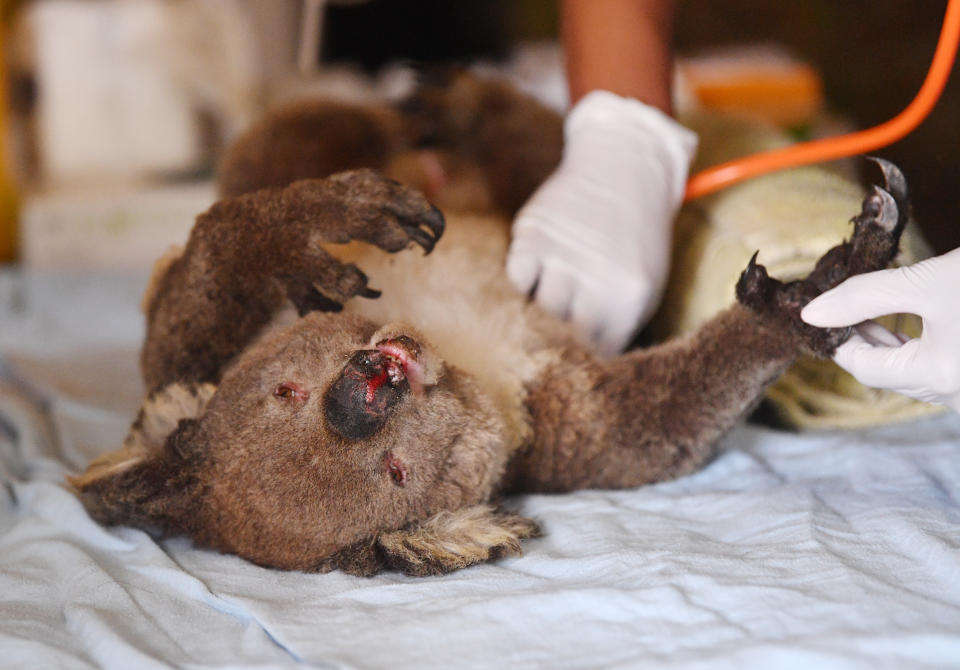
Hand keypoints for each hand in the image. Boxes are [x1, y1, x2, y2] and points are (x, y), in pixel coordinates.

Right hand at [506, 91, 696, 356]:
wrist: (623, 166)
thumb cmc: (635, 235)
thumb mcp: (644, 282)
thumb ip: (617, 323)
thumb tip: (587, 362)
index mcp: (629, 300)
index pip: (597, 353)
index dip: (585, 358)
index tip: (576, 358)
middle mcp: (594, 282)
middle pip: (563, 338)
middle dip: (557, 342)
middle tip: (553, 337)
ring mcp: (560, 258)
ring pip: (536, 311)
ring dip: (536, 312)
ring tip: (545, 304)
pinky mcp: (532, 236)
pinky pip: (517, 279)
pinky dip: (522, 282)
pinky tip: (535, 274)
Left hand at [801, 248, 959, 411]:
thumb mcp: (924, 281)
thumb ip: (864, 297)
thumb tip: (812, 313)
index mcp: (939, 376)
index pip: (863, 368)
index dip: (838, 340)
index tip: (821, 314)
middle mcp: (955, 395)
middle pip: (885, 374)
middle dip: (859, 341)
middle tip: (838, 309)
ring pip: (908, 374)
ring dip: (883, 346)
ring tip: (862, 313)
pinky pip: (930, 371)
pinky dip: (910, 351)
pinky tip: (894, 328)